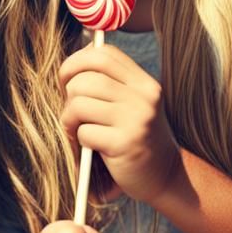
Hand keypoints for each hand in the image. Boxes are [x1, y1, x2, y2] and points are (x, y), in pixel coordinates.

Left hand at [58, 43, 180, 204]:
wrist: (164, 178)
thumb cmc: (137, 138)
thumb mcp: (132, 104)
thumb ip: (110, 83)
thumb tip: (71, 65)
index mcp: (144, 83)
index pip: (104, 54)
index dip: (77, 61)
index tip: (67, 78)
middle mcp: (144, 97)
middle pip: (86, 79)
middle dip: (68, 94)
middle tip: (70, 111)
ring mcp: (136, 120)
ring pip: (79, 103)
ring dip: (68, 118)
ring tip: (76, 129)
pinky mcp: (125, 144)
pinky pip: (83, 132)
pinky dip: (78, 141)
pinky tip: (89, 147)